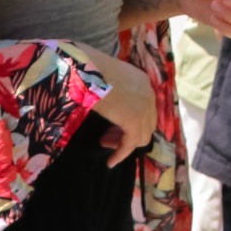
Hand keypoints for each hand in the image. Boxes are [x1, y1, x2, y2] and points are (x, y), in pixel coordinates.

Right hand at [63, 42, 157, 163]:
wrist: (82, 69)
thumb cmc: (85, 70)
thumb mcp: (105, 79)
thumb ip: (113, 90)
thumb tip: (108, 102)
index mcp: (141, 80)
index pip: (144, 108)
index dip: (129, 120)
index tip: (110, 128)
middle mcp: (148, 92)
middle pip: (146, 122)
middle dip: (126, 132)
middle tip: (105, 137)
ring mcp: (144, 107)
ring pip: (141, 135)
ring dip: (123, 143)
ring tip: (104, 144)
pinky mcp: (135, 121)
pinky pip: (131, 144)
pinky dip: (121, 154)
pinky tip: (110, 161)